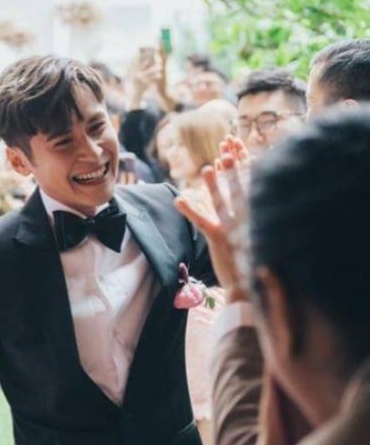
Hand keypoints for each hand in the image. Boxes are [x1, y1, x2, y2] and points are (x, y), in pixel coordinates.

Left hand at [174, 136, 250, 301]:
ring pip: (221, 201)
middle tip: (227, 151)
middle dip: (233, 170)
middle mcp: (248, 221)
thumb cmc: (259, 268)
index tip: (241, 153)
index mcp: (260, 219)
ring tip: (206, 167)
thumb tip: (263, 205)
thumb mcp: (264, 242)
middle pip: (240, 189)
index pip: (255, 189)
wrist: (253, 293)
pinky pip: (201, 220)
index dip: (247, 170)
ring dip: (213, 184)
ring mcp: (233, 229)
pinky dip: (189, 209)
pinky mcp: (218, 239)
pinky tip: (179, 199)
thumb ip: (263, 222)